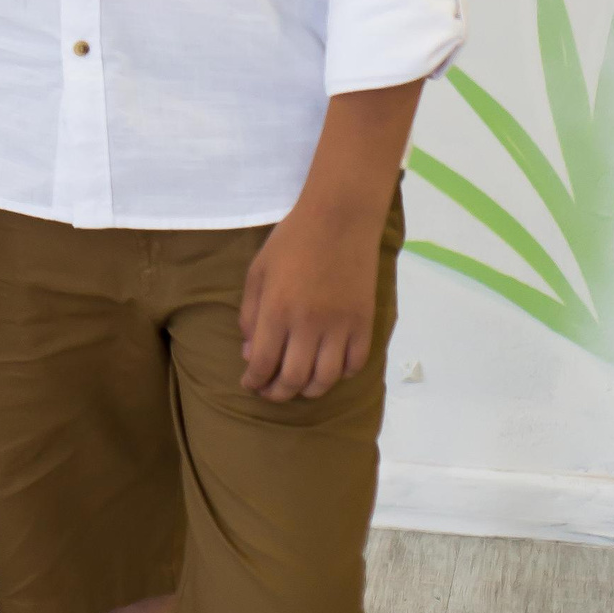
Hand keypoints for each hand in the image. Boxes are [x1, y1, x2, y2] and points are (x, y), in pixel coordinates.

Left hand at [239, 196, 384, 400]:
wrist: (338, 219)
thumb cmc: (291, 241)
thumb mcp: (258, 270)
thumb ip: (249, 313)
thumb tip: (249, 353)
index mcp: (277, 310)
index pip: (263, 363)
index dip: (254, 381)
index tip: (250, 384)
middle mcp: (308, 325)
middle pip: (293, 379)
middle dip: (277, 393)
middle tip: (270, 392)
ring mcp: (340, 326)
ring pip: (325, 379)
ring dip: (308, 390)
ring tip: (298, 386)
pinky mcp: (364, 324)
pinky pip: (354, 365)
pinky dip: (340, 374)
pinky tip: (329, 368)